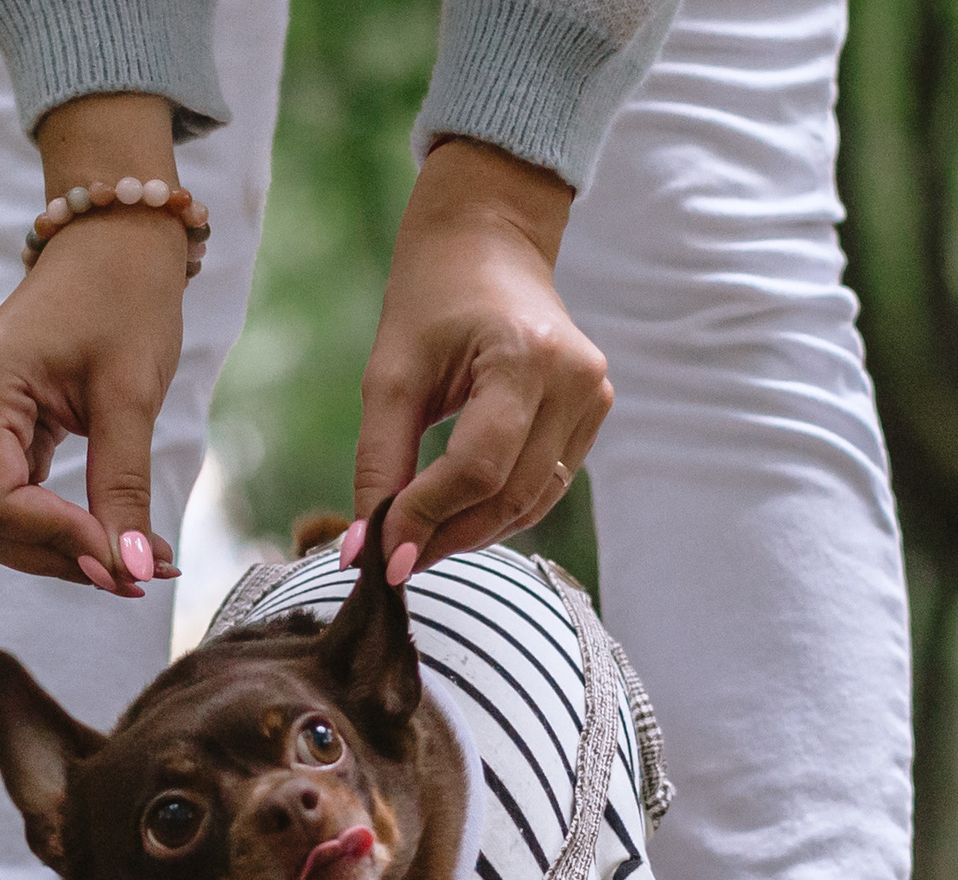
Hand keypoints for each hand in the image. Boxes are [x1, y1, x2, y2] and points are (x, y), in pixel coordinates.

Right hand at [0, 95, 189, 597]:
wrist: (113, 242)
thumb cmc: (124, 297)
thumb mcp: (131, 395)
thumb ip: (124, 487)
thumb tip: (132, 570)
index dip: (58, 542)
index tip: (126, 563)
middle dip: (58, 558)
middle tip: (137, 576)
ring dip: (61, 554)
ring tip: (137, 565)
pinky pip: (9, 502)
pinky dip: (59, 530)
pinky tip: (114, 541)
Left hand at [352, 140, 611, 581]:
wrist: (488, 241)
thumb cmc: (432, 297)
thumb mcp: (390, 376)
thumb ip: (378, 464)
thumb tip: (361, 549)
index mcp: (525, 357)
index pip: (478, 468)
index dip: (427, 518)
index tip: (382, 555)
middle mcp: (575, 379)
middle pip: (510, 495)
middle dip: (447, 536)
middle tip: (394, 560)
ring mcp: (595, 396)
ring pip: (534, 501)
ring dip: (473, 532)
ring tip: (419, 541)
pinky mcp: (596, 410)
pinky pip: (548, 485)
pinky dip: (501, 509)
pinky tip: (458, 513)